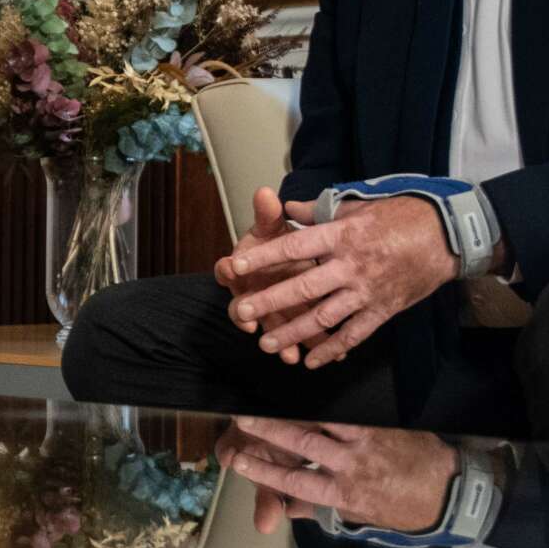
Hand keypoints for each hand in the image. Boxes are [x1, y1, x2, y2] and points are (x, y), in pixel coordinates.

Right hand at [211, 186, 320, 347]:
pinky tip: (322, 355)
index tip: (230, 268)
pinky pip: (295, 338)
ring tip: (290, 355)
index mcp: (242, 267)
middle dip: (245, 314)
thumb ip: (269, 214)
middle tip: (248, 323)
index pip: (226, 268)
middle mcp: (249, 293)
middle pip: (240, 306)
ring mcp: (268, 312)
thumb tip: (264, 192)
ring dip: (279, 341)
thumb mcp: (274, 226)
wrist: (293, 259)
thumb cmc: (278, 243)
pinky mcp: (287, 323)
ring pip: (269, 328)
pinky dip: (308, 346)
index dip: (227, 269)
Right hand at [216, 418, 457, 533]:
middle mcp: (353, 466)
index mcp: (345, 494)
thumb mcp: (360, 518)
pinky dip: (325, 402)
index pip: (295, 483)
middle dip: (269, 431)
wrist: (450, 492)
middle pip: (303, 445)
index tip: (238, 460)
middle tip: (242, 418)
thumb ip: (321, 509)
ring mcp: (368, 441)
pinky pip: (348, 411)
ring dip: (293, 411)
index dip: (264, 472)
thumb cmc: (402, 510)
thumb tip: (287, 509)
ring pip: (323, 422)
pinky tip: (306, 393)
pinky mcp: (381, 425)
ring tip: (268, 400)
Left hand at [220, 194, 453, 366]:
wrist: (446, 235)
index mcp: (343, 235)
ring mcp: (368, 291)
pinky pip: (354, 333)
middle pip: (304, 287)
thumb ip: (319, 211)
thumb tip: (287, 207)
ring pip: (324, 317)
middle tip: (242, 312)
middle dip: (270, 301)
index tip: (237, 266)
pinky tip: (311, 361)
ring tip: (266, 344)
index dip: (264, 257)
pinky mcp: (383, 310)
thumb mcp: (358, 205)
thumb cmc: (400, 215)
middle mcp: (352, 265)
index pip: (294, 247)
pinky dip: (332, 349)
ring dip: (293, 333)